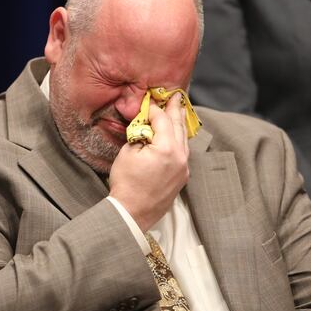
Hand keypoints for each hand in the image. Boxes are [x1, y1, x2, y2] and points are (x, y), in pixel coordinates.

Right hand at [109, 94, 189, 230]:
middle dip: (175, 110)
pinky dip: (180, 140)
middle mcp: (180, 157)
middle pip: (178, 127)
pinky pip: (183, 152)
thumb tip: (146, 126)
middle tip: (176, 97)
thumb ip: (140, 135)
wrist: (131, 213)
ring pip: (184, 140)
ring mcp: (184, 168)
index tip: (149, 102)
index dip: (154, 110)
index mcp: (167, 149)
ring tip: (179, 111)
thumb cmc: (126, 183)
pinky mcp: (182, 177)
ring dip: (180, 124)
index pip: (162, 120)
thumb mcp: (128, 152)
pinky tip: (177, 135)